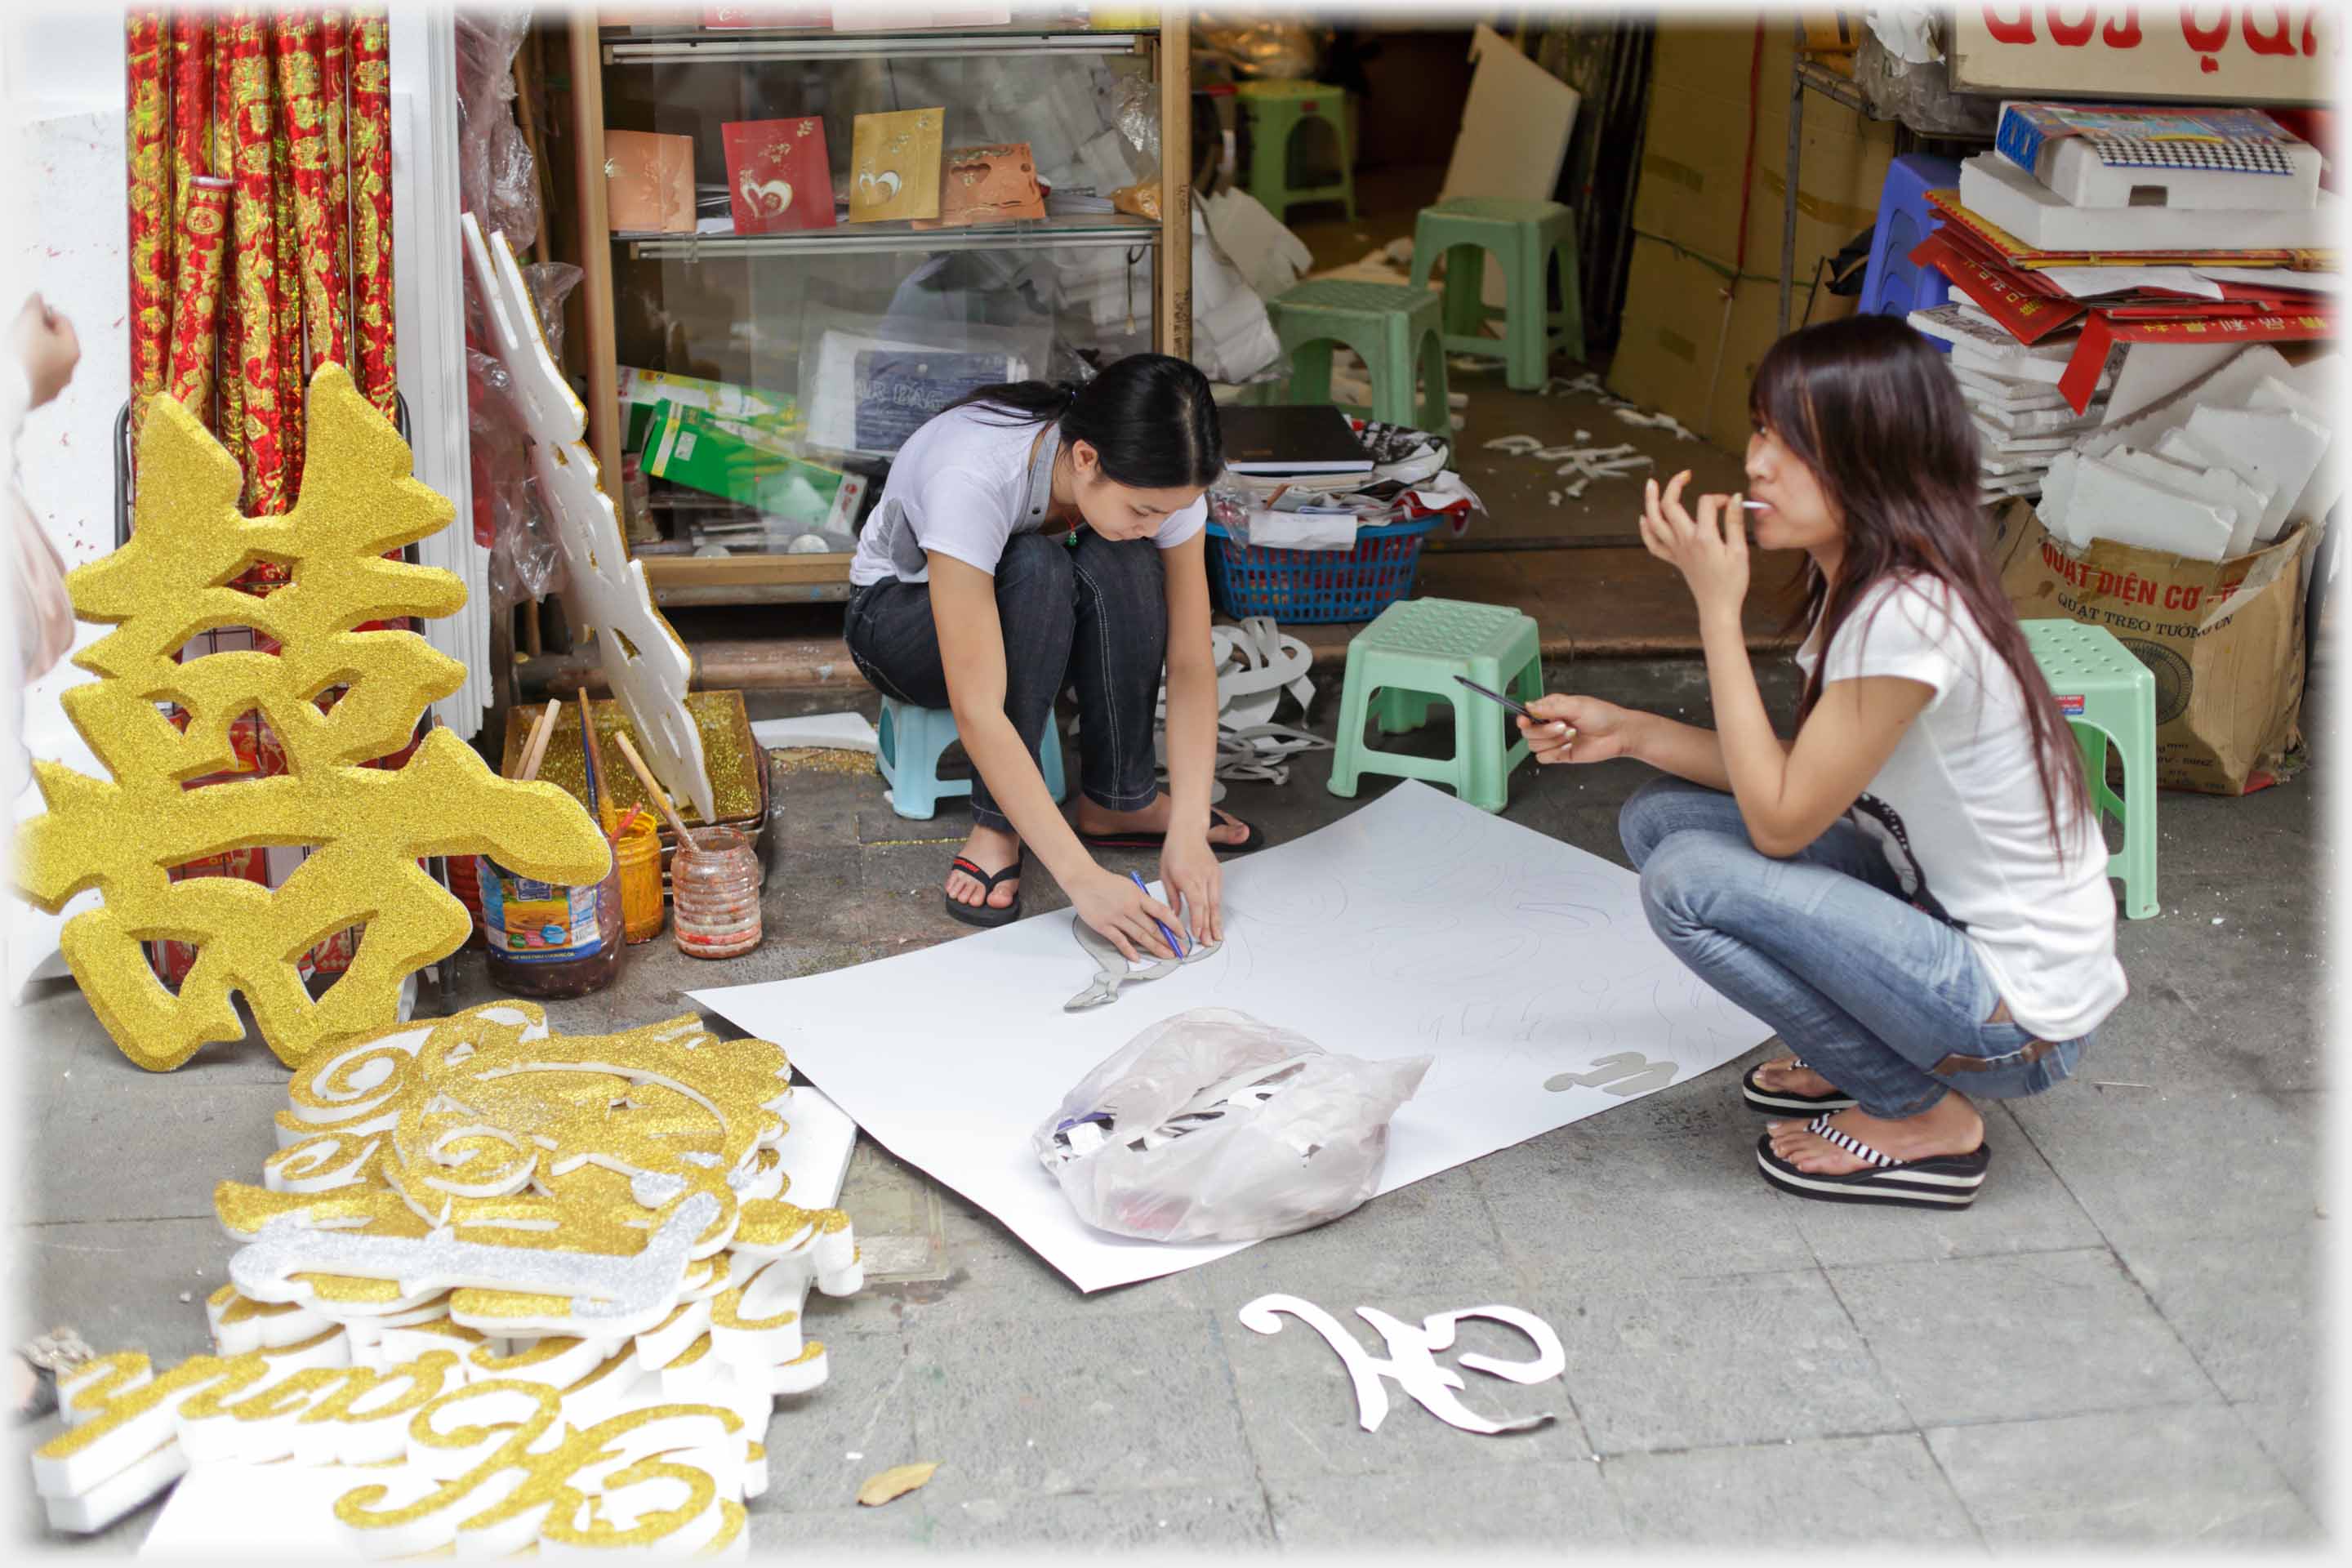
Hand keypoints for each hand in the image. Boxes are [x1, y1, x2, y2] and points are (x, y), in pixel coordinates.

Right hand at [11, 295, 78, 409]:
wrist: (8, 389)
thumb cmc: (22, 356)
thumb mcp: (29, 321)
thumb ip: (35, 306)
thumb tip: (38, 298)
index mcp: (72, 351)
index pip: (64, 322)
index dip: (47, 311)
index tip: (32, 308)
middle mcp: (68, 371)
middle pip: (56, 342)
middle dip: (39, 330)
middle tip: (22, 324)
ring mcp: (54, 386)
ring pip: (45, 360)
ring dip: (33, 348)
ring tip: (16, 343)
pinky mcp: (38, 396)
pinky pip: (34, 375)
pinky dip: (26, 365)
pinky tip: (14, 361)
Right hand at [1070, 868, 1183, 962]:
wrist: (1083, 880)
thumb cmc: (1106, 883)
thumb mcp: (1130, 887)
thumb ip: (1143, 901)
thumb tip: (1158, 916)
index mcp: (1138, 896)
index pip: (1162, 912)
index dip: (1174, 924)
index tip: (1182, 934)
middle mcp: (1129, 907)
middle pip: (1153, 927)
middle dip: (1169, 941)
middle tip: (1180, 950)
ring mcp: (1116, 917)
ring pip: (1140, 936)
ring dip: (1155, 947)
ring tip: (1167, 955)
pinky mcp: (1104, 926)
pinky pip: (1119, 940)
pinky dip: (1129, 950)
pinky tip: (1138, 958)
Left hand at [1159, 830, 1221, 945]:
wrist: (1188, 832)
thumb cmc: (1174, 851)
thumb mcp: (1166, 875)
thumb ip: (1172, 897)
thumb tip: (1175, 916)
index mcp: (1187, 877)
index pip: (1196, 904)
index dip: (1198, 921)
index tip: (1197, 934)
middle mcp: (1202, 877)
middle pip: (1208, 907)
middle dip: (1209, 927)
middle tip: (1209, 942)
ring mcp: (1212, 875)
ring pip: (1216, 903)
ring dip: (1216, 921)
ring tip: (1217, 936)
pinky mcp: (1217, 874)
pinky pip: (1217, 895)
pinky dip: (1217, 909)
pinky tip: (1217, 920)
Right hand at [1519, 694, 1641, 764]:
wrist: (1618, 734)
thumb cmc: (1602, 715)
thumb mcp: (1575, 705)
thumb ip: (1550, 706)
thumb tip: (1528, 706)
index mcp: (1551, 709)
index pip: (1527, 715)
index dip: (1523, 719)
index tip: (1525, 721)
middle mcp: (1550, 724)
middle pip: (1528, 732)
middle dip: (1545, 731)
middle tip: (1564, 725)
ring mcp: (1555, 741)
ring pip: (1535, 745)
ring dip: (1553, 741)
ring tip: (1572, 735)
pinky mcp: (1560, 755)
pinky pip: (1544, 758)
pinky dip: (1555, 753)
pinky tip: (1569, 747)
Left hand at [1640, 470, 1748, 618]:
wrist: (1718, 607)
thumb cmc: (1732, 581)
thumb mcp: (1740, 551)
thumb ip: (1734, 522)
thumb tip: (1734, 497)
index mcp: (1704, 538)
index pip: (1706, 503)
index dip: (1719, 497)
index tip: (1730, 503)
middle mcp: (1685, 541)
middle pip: (1670, 506)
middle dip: (1675, 485)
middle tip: (1685, 474)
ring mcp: (1676, 550)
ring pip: (1654, 522)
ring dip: (1650, 501)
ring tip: (1651, 484)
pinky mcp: (1673, 559)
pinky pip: (1653, 543)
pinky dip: (1646, 530)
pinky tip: (1644, 518)